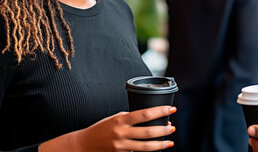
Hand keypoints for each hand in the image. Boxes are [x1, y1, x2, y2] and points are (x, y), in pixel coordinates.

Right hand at [40, 105, 176, 151]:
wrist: (85, 145)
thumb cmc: (101, 129)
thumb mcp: (115, 118)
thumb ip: (130, 118)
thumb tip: (149, 117)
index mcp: (120, 120)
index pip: (144, 114)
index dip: (160, 111)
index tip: (171, 109)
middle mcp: (121, 133)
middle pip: (148, 132)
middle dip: (163, 130)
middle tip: (172, 127)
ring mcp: (121, 146)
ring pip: (146, 147)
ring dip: (160, 144)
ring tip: (170, 141)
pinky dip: (149, 151)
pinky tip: (157, 148)